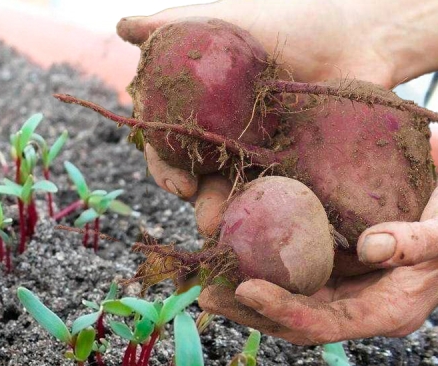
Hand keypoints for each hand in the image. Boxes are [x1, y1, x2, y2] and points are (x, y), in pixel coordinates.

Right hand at [119, 0, 437, 232]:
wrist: (359, 35)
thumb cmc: (291, 19)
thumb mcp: (225, 18)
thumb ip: (173, 26)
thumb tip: (123, 26)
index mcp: (197, 107)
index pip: (167, 142)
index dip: (163, 164)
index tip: (175, 182)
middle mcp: (220, 134)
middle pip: (194, 174)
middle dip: (191, 196)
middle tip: (199, 209)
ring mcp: (255, 154)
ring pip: (228, 190)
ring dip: (219, 212)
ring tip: (220, 227)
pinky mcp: (291, 166)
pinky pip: (271, 194)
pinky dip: (263, 213)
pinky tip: (261, 227)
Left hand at [199, 160, 437, 344]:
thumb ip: (416, 242)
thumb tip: (369, 246)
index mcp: (387, 311)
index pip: (325, 324)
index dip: (283, 311)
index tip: (245, 289)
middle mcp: (360, 308)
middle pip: (295, 321)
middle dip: (249, 310)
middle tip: (206, 292)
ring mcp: (346, 292)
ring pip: (289, 300)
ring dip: (246, 294)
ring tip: (206, 279)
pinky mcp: (336, 270)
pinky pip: (295, 275)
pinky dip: (264, 268)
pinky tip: (233, 252)